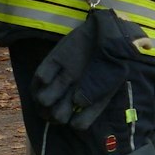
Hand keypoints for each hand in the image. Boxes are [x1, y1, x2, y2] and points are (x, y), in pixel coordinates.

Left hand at [33, 11, 144, 129]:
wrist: (108, 31)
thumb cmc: (114, 55)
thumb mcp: (114, 74)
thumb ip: (98, 90)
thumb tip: (78, 103)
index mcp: (92, 99)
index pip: (79, 123)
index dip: (74, 122)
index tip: (75, 115)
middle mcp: (74, 91)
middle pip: (55, 115)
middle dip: (54, 114)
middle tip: (58, 106)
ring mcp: (62, 77)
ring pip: (43, 99)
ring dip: (45, 97)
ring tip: (52, 90)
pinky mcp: (52, 62)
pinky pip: (39, 76)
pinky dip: (41, 78)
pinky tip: (48, 76)